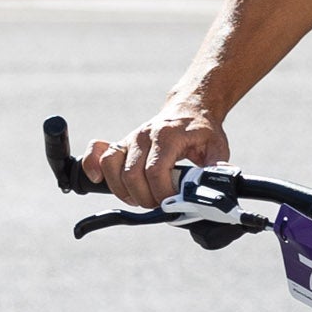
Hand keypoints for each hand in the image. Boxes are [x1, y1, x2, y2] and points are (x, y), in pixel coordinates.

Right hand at [90, 103, 227, 206]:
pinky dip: (93, 167)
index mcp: (167, 136)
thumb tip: (218, 186)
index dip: (162, 194)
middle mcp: (144, 136)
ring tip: (142, 198)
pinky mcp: (122, 143)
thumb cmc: (202, 130)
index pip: (155, 172)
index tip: (174, 203)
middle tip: (160, 204)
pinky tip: (99, 179)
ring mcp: (130, 139)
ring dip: (124, 192)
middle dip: (145, 198)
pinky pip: (98, 154)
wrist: (189, 107)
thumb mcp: (217, 147)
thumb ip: (216, 168)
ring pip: (112, 168)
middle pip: (131, 175)